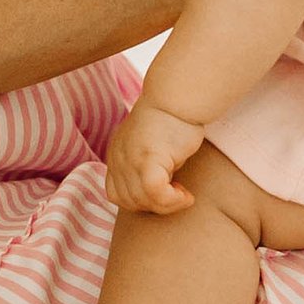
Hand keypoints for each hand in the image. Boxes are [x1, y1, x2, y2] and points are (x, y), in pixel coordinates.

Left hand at [107, 98, 206, 214]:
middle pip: (129, 201)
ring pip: (142, 201)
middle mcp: (118, 158)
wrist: (178, 96)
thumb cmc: (173, 119)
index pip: (116, 194)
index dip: (140, 201)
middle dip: (155, 206)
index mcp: (116, 154)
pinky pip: (154, 193)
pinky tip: (186, 195)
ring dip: (167, 205)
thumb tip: (156, 191)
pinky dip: (172, 200)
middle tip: (177, 196)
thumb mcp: (151, 146)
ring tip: (184, 195)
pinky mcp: (147, 158)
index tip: (163, 192)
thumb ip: (145, 166)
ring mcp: (130, 159)